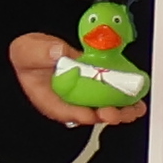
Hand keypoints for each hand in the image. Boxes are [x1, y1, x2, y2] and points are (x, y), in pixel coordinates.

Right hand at [6, 26, 142, 131]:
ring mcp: (83, 95)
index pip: (63, 111)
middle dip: (105, 115)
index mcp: (48, 98)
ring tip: (134, 108)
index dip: (79, 114)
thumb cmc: (30, 56)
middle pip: (89, 114)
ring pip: (103, 107)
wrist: (39, 47)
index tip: (92, 114)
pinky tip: (135, 96)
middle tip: (116, 112)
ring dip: (120, 109)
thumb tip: (58, 52)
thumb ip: (41, 53)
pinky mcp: (95, 86)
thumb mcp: (27, 51)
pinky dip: (123, 96)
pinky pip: (110, 94)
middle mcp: (69, 101)